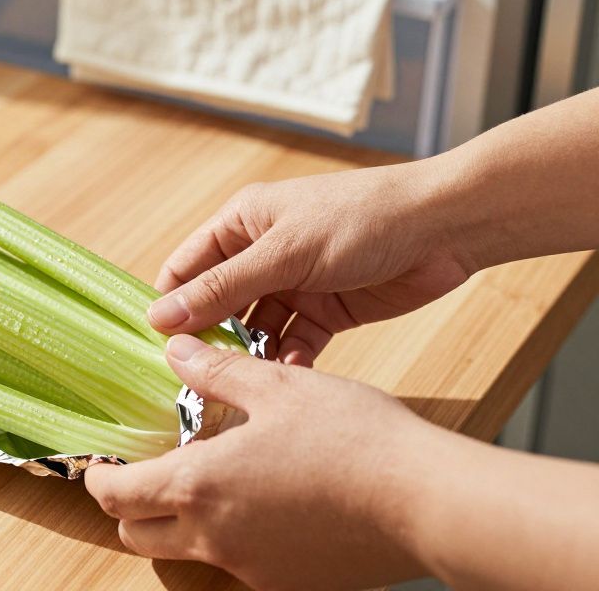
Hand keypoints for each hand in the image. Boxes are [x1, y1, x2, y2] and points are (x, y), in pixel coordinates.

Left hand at [85, 335, 437, 589]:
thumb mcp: (277, 386)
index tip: (103, 465)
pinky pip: (239, 565)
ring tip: (212, 480)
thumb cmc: (354, 438)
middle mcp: (215, 538)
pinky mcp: (290, 584)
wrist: (427, 501)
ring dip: (181, 524)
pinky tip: (265, 503)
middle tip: (151, 472)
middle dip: (132, 508)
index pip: (116, 497)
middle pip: (139, 536)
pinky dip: (232, 539)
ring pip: (188, 553)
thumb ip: (215, 372)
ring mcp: (252, 568)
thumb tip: (174, 349)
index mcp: (199, 486)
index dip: (100, 480)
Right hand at [150, 162, 476, 365]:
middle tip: (197, 379)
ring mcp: (294, 284)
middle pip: (217, 305)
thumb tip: (161, 317)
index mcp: (241, 224)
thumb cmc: (360, 219)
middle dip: (210, 339)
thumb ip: (223, 288)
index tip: (155, 348)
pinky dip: (290, 359)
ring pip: (256, 329)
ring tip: (247, 381)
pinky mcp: (327, 310)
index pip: (186, 268)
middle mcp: (261, 254)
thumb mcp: (283, 254)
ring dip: (251, 354)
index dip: (168, 305)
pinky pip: (295, 342)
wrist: (443, 228)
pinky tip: (291, 374)